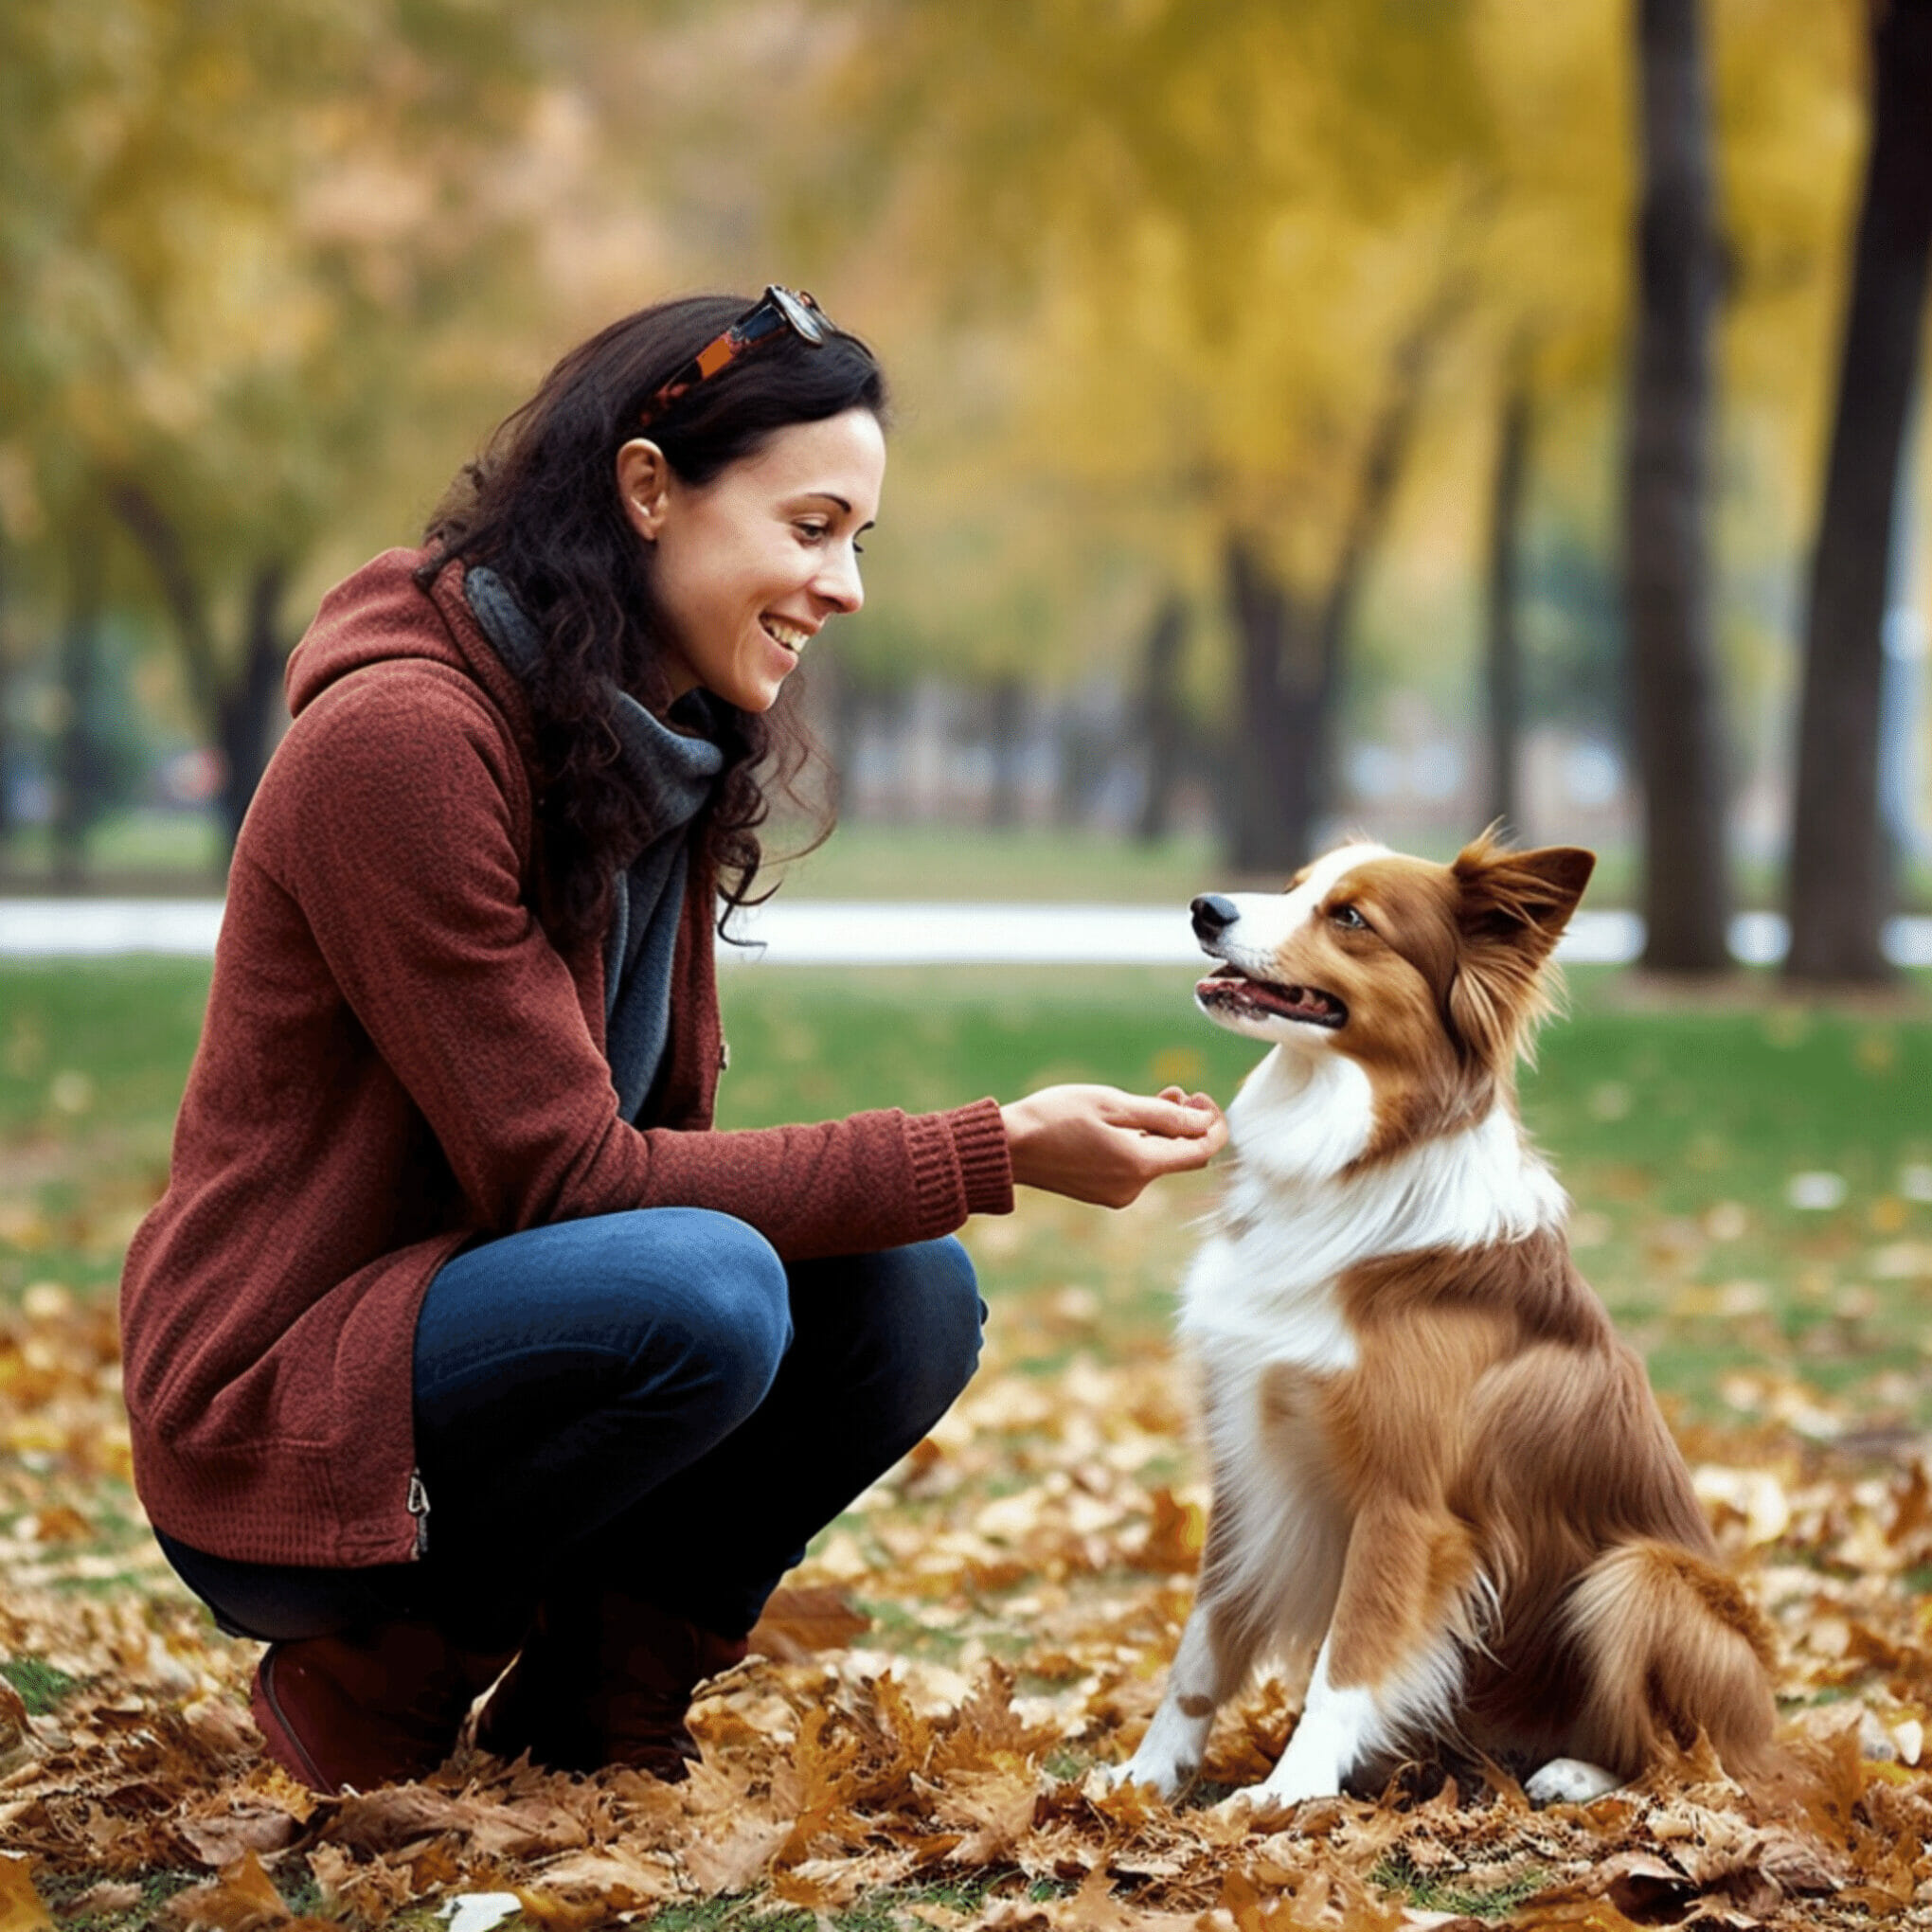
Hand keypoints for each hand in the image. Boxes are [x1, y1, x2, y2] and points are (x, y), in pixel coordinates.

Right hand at [999, 1084, 1227, 1208]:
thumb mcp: (1112, 1104)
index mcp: (1140, 1165)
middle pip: (1181, 1158)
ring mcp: (1116, 1193)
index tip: (1203, 1097)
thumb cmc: (1055, 1117)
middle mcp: (1133, 1188)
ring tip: (1159, 1096)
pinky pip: (1136, 1167)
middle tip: (1183, 1091)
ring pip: (1157, 1161)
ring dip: (1164, 1130)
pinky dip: (1143, 1143)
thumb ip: (1163, 1114)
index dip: (1213, 1125)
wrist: (1006, 1147)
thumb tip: (1204, 1122)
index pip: (1200, 1151)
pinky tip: (1132, 1120)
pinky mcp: (1101, 1191)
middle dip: (1189, 1125)